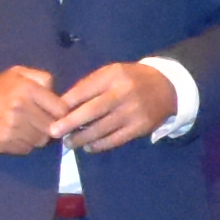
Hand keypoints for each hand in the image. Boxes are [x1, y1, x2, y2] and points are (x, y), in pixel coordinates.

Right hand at [0, 66, 65, 156]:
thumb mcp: (18, 73)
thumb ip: (42, 78)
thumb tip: (58, 93)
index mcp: (27, 89)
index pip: (60, 109)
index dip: (61, 112)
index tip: (54, 113)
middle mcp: (21, 109)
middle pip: (52, 127)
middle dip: (50, 126)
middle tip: (41, 122)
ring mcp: (12, 128)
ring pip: (41, 140)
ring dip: (38, 136)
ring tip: (28, 128)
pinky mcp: (4, 143)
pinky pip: (27, 148)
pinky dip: (25, 144)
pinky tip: (17, 135)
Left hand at [52, 61, 177, 152]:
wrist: (167, 87)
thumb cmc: (131, 79)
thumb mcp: (112, 73)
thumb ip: (90, 85)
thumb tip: (63, 104)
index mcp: (114, 75)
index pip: (85, 89)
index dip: (67, 102)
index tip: (52, 112)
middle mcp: (123, 93)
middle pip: (93, 110)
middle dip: (70, 122)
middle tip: (54, 132)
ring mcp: (133, 112)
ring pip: (103, 128)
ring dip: (82, 137)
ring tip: (69, 143)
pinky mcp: (140, 127)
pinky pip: (116, 139)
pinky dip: (100, 145)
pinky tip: (89, 146)